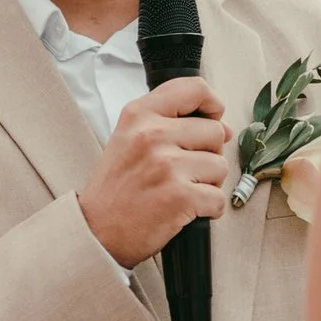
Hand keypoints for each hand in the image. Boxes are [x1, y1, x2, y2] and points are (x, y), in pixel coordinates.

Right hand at [78, 77, 229, 267]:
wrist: (96, 232)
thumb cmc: (116, 189)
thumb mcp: (130, 139)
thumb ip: (171, 124)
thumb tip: (224, 127)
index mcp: (139, 115)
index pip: (194, 88)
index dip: (212, 105)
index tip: (210, 119)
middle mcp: (152, 134)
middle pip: (215, 131)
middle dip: (208, 154)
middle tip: (182, 172)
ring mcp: (167, 165)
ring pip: (220, 165)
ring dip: (208, 184)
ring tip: (180, 191)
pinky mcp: (179, 196)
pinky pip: (218, 198)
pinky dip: (209, 209)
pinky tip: (184, 210)